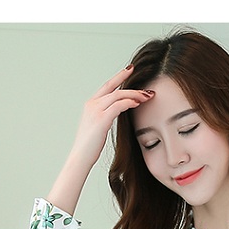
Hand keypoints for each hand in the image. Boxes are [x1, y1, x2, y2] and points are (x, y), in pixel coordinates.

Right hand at [47, 67, 153, 214]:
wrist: (80, 158)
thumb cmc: (89, 147)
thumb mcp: (97, 128)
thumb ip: (105, 117)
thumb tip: (116, 114)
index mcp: (90, 105)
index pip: (107, 86)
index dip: (119, 77)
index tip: (130, 70)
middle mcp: (92, 104)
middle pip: (114, 87)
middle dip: (130, 83)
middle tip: (146, 86)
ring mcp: (95, 111)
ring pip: (118, 95)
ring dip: (135, 95)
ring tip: (147, 96)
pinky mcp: (101, 119)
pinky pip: (118, 106)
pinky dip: (129, 103)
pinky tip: (137, 104)